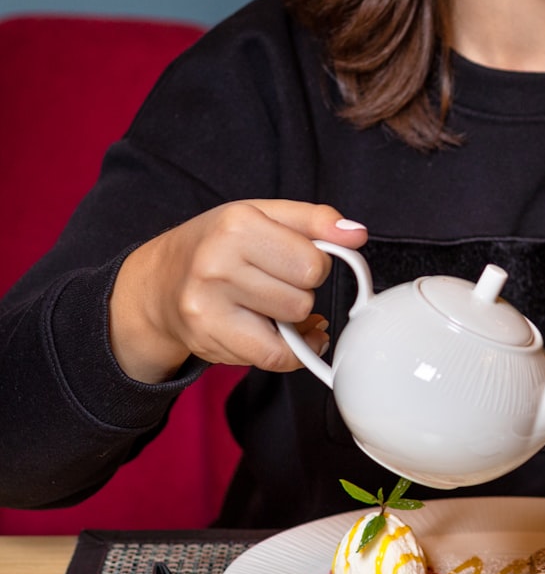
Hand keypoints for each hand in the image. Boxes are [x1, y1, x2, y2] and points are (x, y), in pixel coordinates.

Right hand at [109, 200, 366, 381]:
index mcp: (238, 222)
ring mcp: (210, 302)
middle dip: (300, 291)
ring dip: (290, 318)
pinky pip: (277, 356)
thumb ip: (315, 221)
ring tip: (265, 305)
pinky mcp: (210, 336)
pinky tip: (282, 336)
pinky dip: (290, 350)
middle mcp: (218, 261)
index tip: (292, 262)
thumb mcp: (262, 217)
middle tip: (273, 283)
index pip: (314, 261)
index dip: (314, 265)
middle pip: (306, 294)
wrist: (158, 285)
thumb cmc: (218, 247)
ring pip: (294, 323)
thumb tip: (357, 234)